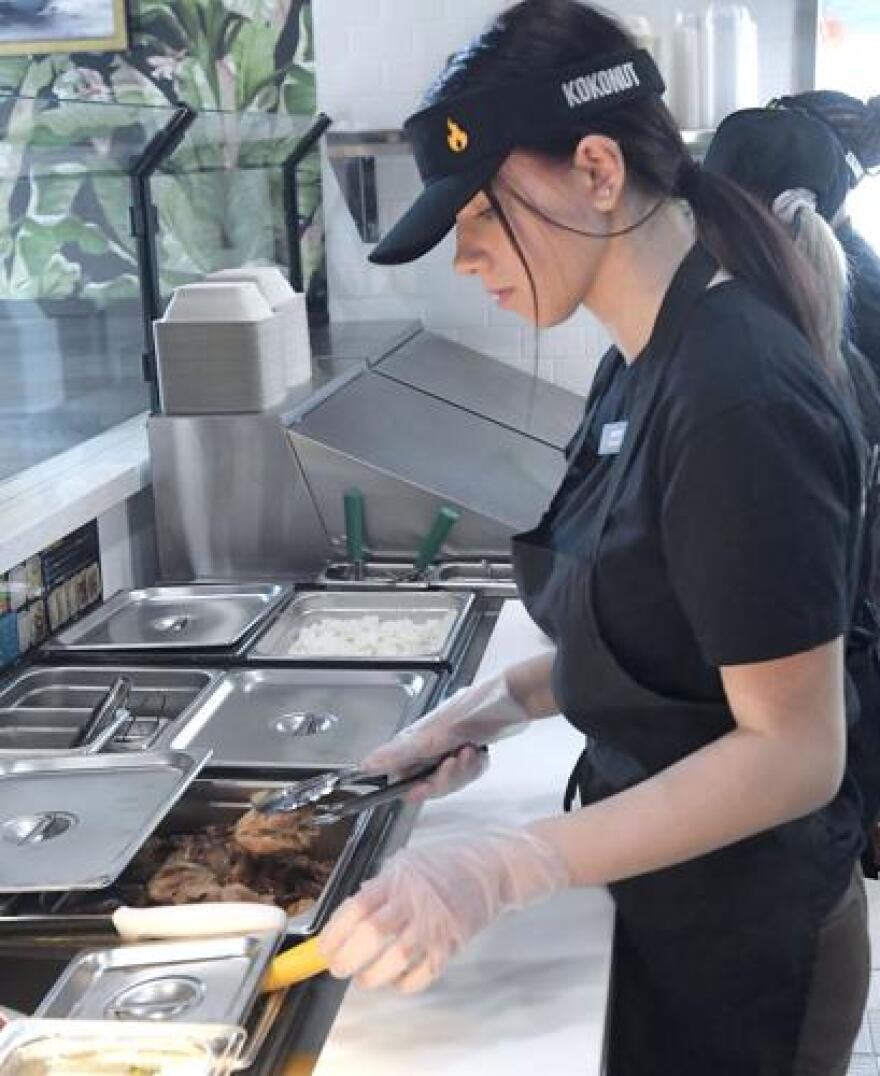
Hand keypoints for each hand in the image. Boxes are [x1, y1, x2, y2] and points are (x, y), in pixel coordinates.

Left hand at [318, 828, 568, 993]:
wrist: (489, 869)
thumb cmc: (444, 865)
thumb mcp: (406, 864)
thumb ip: (379, 888)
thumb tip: (349, 918)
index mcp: (396, 879)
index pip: (357, 907)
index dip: (335, 932)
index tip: (323, 949)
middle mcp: (413, 901)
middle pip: (372, 935)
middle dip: (348, 957)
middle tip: (338, 967)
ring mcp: (433, 924)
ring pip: (395, 958)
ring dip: (373, 975)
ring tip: (364, 978)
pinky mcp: (450, 945)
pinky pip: (422, 973)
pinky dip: (405, 983)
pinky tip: (396, 981)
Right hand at [359, 673, 528, 802]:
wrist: (505, 703)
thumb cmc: (466, 713)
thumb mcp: (429, 737)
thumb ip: (397, 754)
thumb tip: (365, 765)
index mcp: (416, 743)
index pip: (404, 777)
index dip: (414, 787)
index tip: (421, 789)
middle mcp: (430, 748)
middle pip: (431, 782)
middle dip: (446, 777)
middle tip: (454, 762)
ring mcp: (450, 750)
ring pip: (452, 779)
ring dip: (463, 770)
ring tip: (469, 751)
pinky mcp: (469, 752)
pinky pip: (469, 773)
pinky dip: (476, 765)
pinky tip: (479, 753)